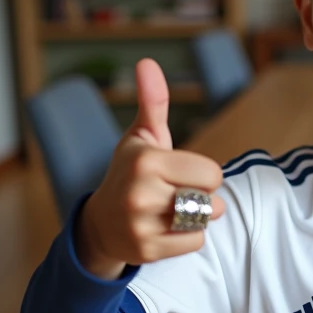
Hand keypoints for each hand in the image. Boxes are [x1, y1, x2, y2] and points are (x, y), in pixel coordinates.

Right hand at [75, 58, 225, 279]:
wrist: (99, 223)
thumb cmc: (129, 173)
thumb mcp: (142, 137)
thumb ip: (153, 102)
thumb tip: (147, 62)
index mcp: (146, 161)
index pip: (212, 174)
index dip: (204, 174)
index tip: (183, 173)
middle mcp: (141, 193)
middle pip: (210, 200)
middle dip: (202, 197)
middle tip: (177, 193)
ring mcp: (141, 225)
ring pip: (203, 223)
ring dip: (197, 218)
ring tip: (173, 211)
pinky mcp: (145, 251)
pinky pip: (194, 244)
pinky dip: (188, 238)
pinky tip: (166, 229)